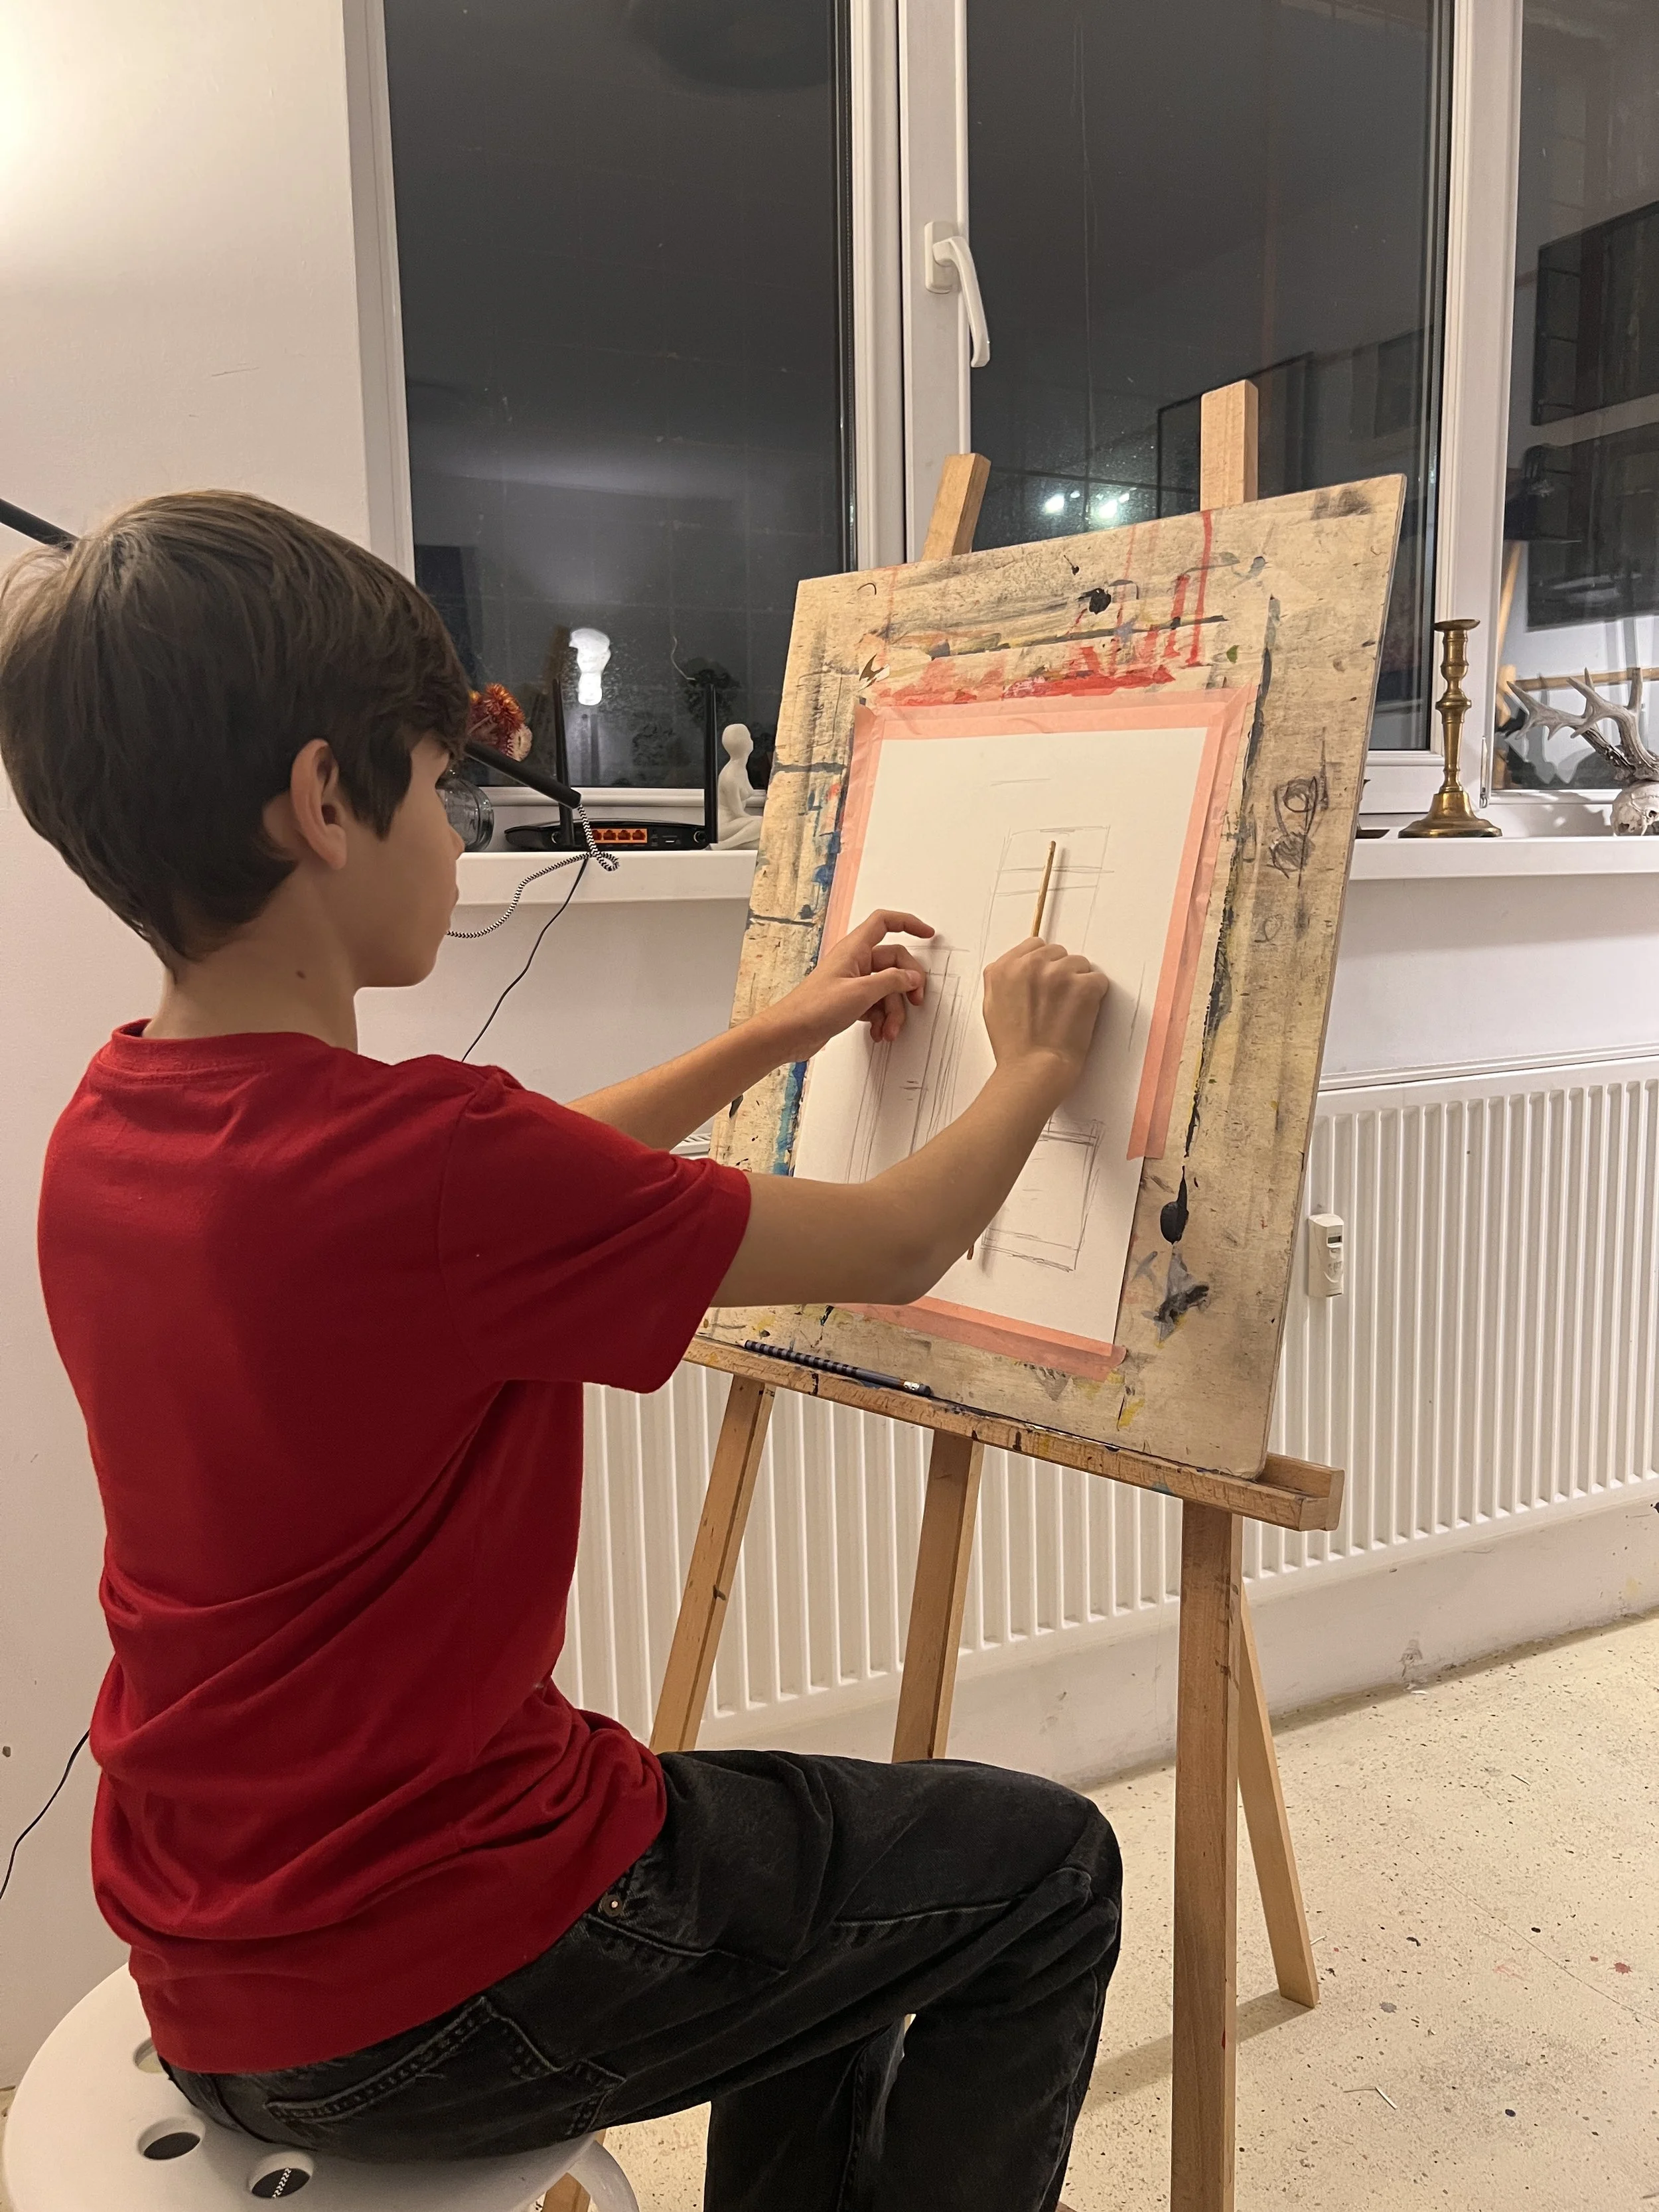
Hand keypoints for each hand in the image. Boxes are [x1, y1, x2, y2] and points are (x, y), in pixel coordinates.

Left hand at [760, 910, 934, 1058]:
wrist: (788, 1033)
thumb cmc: (812, 1008)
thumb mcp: (860, 993)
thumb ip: (891, 981)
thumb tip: (911, 977)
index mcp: (854, 949)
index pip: (885, 922)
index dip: (908, 923)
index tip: (928, 934)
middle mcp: (854, 962)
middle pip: (893, 963)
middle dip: (906, 985)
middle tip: (914, 1001)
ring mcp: (852, 983)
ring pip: (886, 989)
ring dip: (893, 1011)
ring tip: (888, 1029)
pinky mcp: (849, 1002)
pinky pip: (876, 1004)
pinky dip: (881, 1018)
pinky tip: (877, 1031)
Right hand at [982, 938, 1108, 1091]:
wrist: (1032, 1071)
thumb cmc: (1013, 1047)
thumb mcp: (991, 1006)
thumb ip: (1004, 980)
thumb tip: (1017, 968)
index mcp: (1004, 968)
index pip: (1034, 946)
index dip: (1044, 965)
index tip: (1047, 984)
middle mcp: (1029, 965)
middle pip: (1059, 953)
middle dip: (1061, 973)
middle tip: (1057, 1002)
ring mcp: (1057, 974)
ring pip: (1080, 964)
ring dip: (1079, 983)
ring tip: (1068, 1011)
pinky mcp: (1082, 986)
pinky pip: (1098, 980)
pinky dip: (1095, 996)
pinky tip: (1080, 1016)